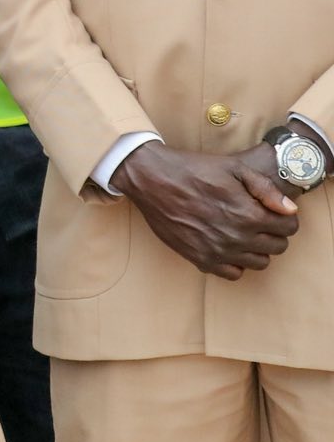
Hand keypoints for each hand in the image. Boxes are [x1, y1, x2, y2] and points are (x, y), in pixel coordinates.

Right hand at [117, 142, 299, 278]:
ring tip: (242, 232)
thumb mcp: (234, 168)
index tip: (271, 211)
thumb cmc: (193, 169)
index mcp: (249, 214)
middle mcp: (237, 237)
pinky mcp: (200, 259)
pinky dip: (235, 262)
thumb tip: (289, 210)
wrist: (152, 179)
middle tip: (256, 220)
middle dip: (272, 233)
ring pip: (259, 263)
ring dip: (256, 248)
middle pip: (277, 247)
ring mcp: (218, 251)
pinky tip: (226, 245)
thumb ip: (266, 189)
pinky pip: (233, 273)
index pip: (289, 228)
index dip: (284, 217)